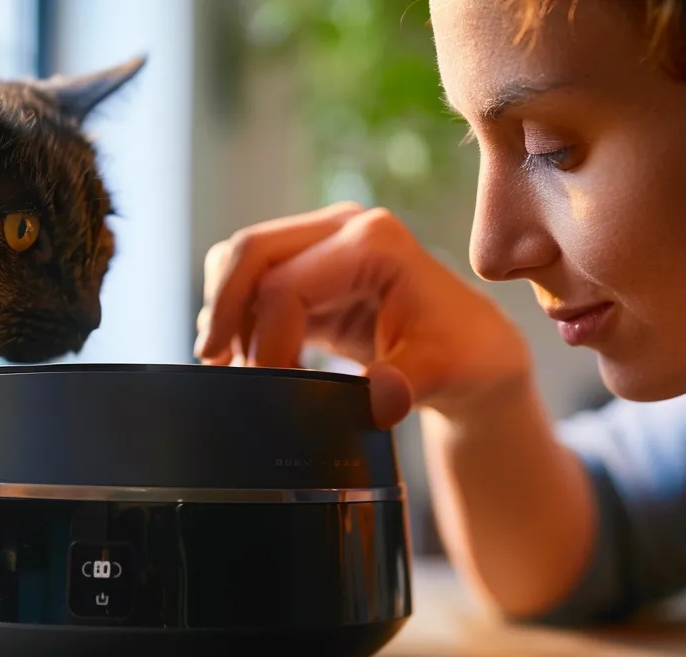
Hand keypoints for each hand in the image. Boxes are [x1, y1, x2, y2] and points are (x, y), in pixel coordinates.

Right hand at [195, 202, 531, 427]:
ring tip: (230, 364)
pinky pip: (252, 276)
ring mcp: (323, 241)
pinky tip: (244, 355)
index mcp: (375, 243)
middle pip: (251, 251)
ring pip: (242, 258)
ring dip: (226, 309)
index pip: (288, 285)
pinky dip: (237, 312)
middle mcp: (344, 228)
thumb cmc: (461, 355)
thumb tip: (372, 399)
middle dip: (224, 310)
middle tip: (214, 365)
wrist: (472, 349)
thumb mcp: (440, 373)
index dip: (268, 342)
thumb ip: (402, 385)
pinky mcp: (310, 266)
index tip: (269, 389)